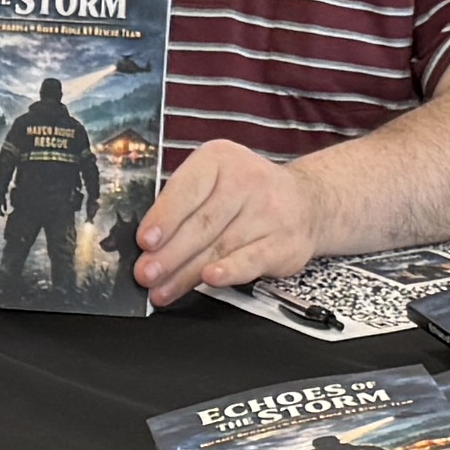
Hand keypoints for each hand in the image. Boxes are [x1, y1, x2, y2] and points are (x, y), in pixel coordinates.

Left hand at [131, 139, 329, 307]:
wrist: (305, 202)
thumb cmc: (243, 194)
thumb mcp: (212, 181)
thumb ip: (181, 205)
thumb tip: (147, 247)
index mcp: (220, 159)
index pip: (188, 189)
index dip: (164, 217)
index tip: (144, 241)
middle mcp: (247, 180)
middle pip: (202, 223)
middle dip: (169, 254)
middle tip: (145, 274)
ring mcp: (269, 212)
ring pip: (220, 247)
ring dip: (186, 273)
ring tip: (161, 290)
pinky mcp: (284, 243)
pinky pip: (251, 260)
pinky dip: (230, 272)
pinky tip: (210, 280)